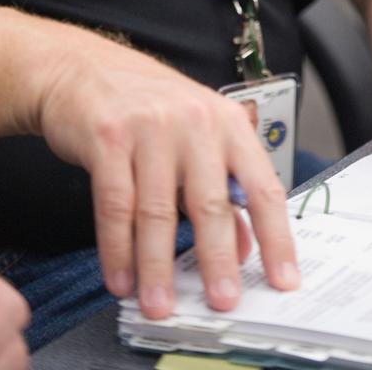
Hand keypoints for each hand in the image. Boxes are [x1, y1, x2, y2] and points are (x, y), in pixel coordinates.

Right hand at [32, 30, 298, 320]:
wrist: (87, 69)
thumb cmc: (149, 107)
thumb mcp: (199, 139)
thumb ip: (224, 191)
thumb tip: (246, 247)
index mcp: (228, 123)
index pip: (262, 186)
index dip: (277, 237)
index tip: (284, 278)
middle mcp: (195, 122)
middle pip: (211, 202)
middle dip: (216, 259)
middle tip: (221, 299)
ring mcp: (150, 128)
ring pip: (158, 211)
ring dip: (157, 266)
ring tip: (159, 302)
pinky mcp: (108, 138)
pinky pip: (115, 205)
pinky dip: (117, 249)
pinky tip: (121, 276)